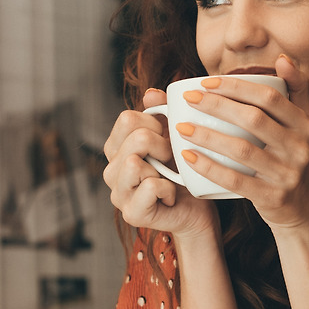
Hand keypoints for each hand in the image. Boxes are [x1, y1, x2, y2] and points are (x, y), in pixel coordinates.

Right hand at [102, 88, 217, 236]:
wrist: (197, 211)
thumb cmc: (184, 173)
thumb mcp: (173, 138)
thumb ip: (161, 113)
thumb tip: (151, 95)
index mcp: (116, 149)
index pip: (127, 119)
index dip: (155, 125)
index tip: (167, 140)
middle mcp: (111, 170)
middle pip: (135, 138)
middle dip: (163, 147)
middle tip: (171, 162)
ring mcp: (118, 194)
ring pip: (135, 162)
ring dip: (163, 169)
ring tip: (169, 179)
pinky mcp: (131, 213)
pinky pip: (150, 186)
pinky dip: (168, 189)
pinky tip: (170, 197)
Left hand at [174, 56, 308, 228]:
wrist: (308, 210)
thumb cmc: (295, 160)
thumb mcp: (305, 126)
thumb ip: (297, 90)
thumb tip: (281, 59)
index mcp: (306, 124)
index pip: (269, 97)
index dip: (236, 86)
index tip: (206, 82)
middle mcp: (301, 147)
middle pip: (253, 119)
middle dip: (216, 105)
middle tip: (189, 99)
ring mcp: (288, 174)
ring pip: (242, 149)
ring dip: (208, 136)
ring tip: (181, 127)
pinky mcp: (274, 197)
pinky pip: (236, 181)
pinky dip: (210, 168)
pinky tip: (189, 157)